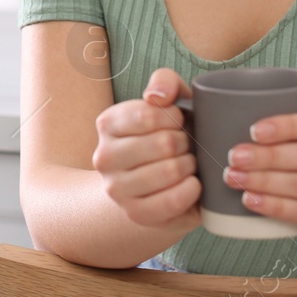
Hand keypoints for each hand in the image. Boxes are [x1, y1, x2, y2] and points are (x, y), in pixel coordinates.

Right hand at [92, 68, 202, 228]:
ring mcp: (116, 189)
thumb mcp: (170, 101)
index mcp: (107, 123)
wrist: (159, 181)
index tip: (180, 122)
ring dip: (191, 166)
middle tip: (188, 146)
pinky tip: (193, 184)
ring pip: (169, 172)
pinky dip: (191, 190)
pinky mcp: (135, 214)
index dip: (175, 117)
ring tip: (189, 164)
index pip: (148, 114)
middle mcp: (104, 157)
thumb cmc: (169, 133)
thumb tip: (156, 98)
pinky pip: (172, 201)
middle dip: (187, 143)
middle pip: (163, 143)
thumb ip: (164, 83)